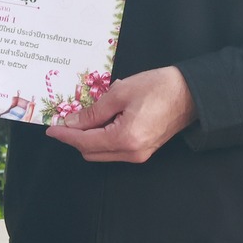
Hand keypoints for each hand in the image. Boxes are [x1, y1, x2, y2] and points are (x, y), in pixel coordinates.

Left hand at [45, 66, 194, 162]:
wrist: (192, 93)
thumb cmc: (159, 87)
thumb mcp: (120, 93)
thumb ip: (93, 111)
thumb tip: (72, 122)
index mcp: (125, 139)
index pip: (85, 142)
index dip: (65, 135)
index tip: (51, 129)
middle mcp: (132, 153)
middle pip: (91, 153)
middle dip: (75, 138)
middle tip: (66, 120)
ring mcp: (139, 155)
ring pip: (102, 153)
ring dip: (89, 138)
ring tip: (83, 117)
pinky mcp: (144, 151)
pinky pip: (115, 150)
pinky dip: (103, 138)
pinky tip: (101, 120)